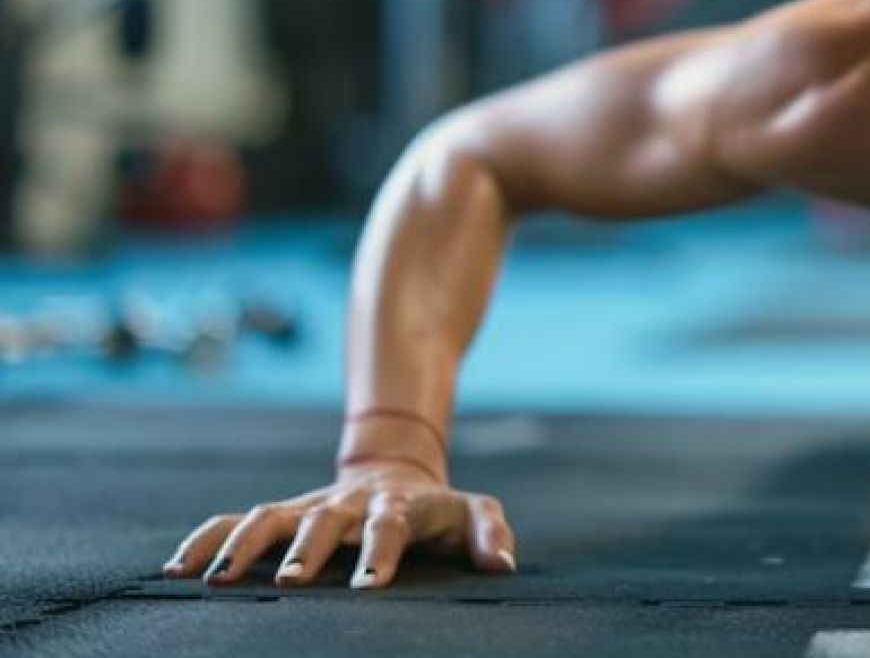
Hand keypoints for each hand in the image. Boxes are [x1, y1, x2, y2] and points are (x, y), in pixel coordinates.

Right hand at [160, 460, 517, 588]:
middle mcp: (346, 506)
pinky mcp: (280, 512)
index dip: (380, 554)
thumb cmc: (437, 509)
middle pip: (323, 523)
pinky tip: (175, 569)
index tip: (370, 587)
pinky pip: (233, 521)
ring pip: (269, 517)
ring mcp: (308, 507)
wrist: (395, 472)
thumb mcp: (474, 512)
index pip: (390, 527)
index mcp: (396, 508)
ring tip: (219, 582)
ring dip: (243, 545)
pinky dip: (205, 539)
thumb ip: (491, 533)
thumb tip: (504, 564)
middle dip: (307, 550)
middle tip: (292, 583)